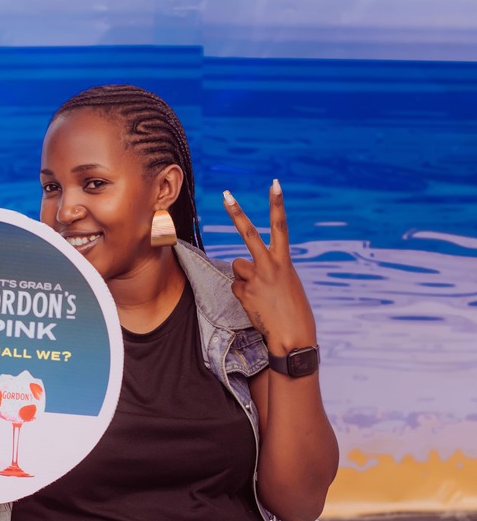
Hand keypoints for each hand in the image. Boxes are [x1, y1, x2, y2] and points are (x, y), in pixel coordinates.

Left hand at [223, 181, 315, 352]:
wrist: (292, 336)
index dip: (277, 204)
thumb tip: (245, 271)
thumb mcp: (286, 283)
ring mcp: (255, 279)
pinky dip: (242, 295)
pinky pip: (235, 287)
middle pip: (249, 233)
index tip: (274, 184)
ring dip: (244, 277)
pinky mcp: (244, 293)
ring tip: (259, 293)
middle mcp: (269, 265)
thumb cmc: (293, 310)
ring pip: (237, 266)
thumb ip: (270, 270)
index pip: (280, 226)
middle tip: (226, 194)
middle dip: (236, 212)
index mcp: (284, 261)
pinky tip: (255, 304)